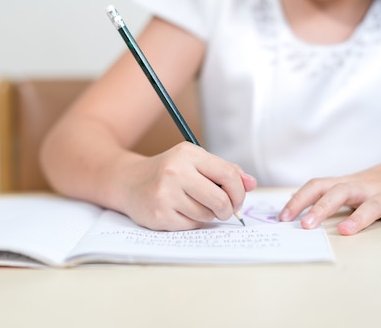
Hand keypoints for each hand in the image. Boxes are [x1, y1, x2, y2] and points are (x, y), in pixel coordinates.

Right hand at [121, 142, 255, 230]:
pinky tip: (180, 212)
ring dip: (207, 215)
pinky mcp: (159, 215)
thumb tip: (251, 184)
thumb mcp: (195, 162)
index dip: (239, 192)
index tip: (238, 200)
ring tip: (195, 206)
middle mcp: (175, 172)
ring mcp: (165, 194)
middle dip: (227, 209)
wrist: (129, 182)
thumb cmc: (169, 172)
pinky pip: (191, 226)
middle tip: (224, 210)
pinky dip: (191, 222)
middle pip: (220, 200)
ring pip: (206, 215)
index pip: (228, 175)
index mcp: (188, 154)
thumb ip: (225, 170)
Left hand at [278, 153, 380, 234]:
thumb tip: (294, 200)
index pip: (317, 187)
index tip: (282, 218)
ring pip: (372, 204)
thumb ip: (326, 193)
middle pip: (339, 193)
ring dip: (359, 217)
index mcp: (347, 184)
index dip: (298, 201)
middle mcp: (365, 187)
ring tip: (345, 231)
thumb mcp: (351, 185)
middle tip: (305, 226)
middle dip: (320, 209)